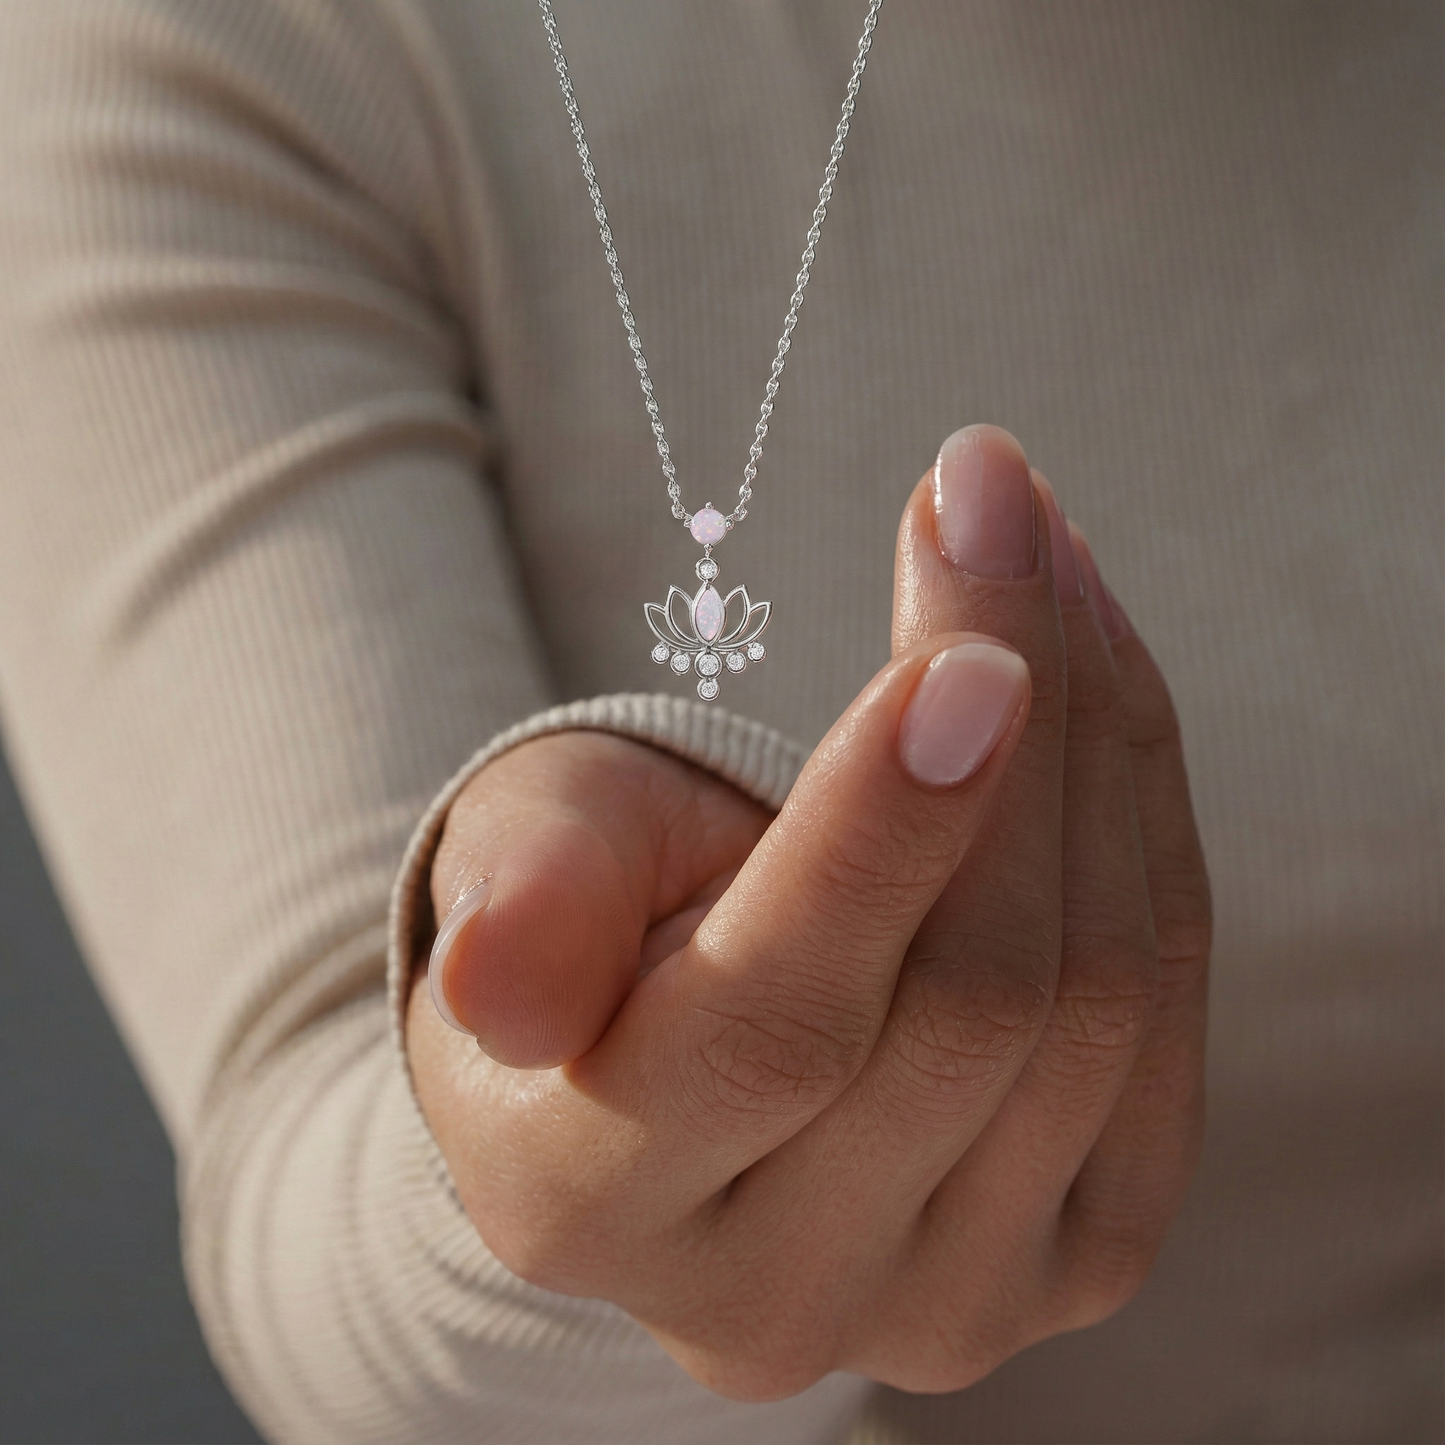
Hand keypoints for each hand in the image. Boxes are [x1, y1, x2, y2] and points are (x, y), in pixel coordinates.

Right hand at [406, 425, 1210, 1398]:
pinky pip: (1164, 1024)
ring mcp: (946, 1300)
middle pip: (974, 1006)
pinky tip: (1099, 682)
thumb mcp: (526, 861)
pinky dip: (1147, 823)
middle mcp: (775, 1298)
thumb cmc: (588, 911)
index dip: (882, 835)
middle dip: (1026, 725)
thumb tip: (499, 976)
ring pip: (1098, 1008)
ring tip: (1045, 554)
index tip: (972, 648)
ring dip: (1103, 744)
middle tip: (999, 498)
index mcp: (587, 1200)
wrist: (684, 1047)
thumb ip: (523, 902)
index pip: (772, 1026)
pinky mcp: (1075, 1250)